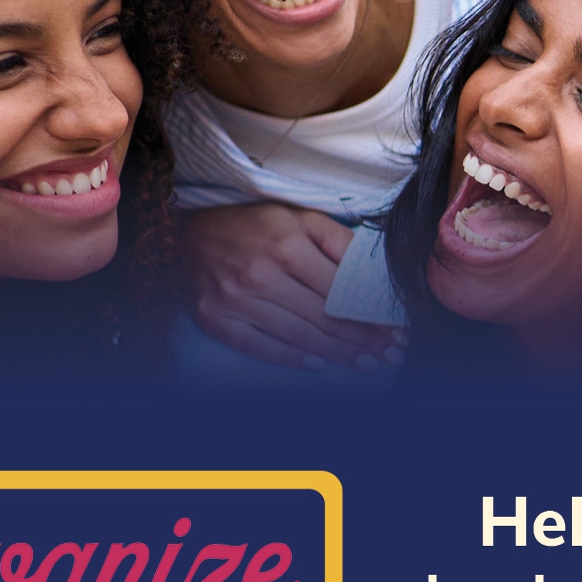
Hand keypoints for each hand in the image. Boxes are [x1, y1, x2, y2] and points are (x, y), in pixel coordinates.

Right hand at [184, 202, 401, 372]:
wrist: (186, 232)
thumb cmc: (251, 224)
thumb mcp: (298, 217)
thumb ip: (337, 240)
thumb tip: (371, 271)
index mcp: (286, 246)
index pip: (341, 291)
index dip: (372, 316)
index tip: (395, 332)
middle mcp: (260, 275)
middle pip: (324, 318)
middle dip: (363, 341)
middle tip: (389, 356)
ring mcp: (235, 300)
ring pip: (298, 336)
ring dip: (337, 354)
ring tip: (364, 364)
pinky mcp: (214, 318)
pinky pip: (258, 346)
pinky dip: (289, 358)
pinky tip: (316, 364)